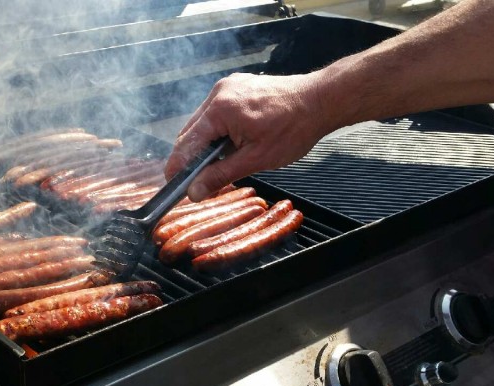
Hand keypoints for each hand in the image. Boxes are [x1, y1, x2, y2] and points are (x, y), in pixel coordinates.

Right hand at [165, 72, 329, 200]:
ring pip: (203, 122)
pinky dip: (218, 130)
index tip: (173, 184)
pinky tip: (230, 145)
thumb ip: (221, 175)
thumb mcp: (256, 159)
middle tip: (197, 181)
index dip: (178, 166)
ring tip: (220, 164)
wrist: (320, 101)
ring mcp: (228, 87)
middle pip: (191, 131)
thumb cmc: (294, 127)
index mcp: (220, 109)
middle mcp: (219, 93)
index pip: (187, 142)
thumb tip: (195, 191)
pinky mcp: (237, 86)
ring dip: (206, 144)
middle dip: (193, 157)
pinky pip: (217, 112)